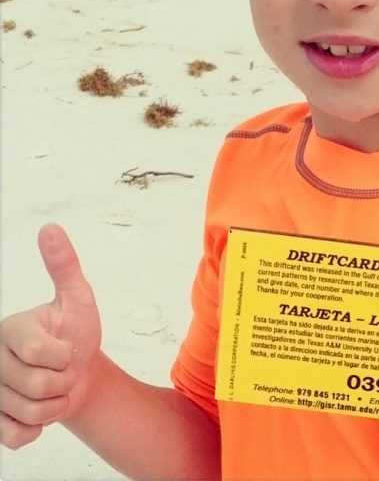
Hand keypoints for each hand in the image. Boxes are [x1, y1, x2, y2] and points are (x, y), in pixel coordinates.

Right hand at [1, 224, 101, 448]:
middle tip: (63, 369)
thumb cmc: (76, 333)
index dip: (65, 355)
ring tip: (55, 387)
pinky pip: (16, 436)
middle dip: (63, 380)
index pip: (38, 352)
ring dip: (56, 404)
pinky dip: (38, 428)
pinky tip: (40, 410)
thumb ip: (63, 266)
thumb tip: (50, 228)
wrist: (80, 373)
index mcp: (11, 329)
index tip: (69, 348)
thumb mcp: (77, 297)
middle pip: (35, 384)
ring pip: (30, 412)